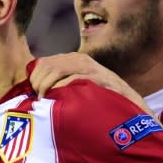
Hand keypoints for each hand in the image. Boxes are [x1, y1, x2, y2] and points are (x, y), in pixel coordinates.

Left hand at [30, 53, 149, 111]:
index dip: (34, 77)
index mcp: (72, 59)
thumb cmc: (98, 99)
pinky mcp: (98, 78)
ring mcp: (90, 68)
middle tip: (39, 99)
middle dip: (38, 83)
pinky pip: (73, 79)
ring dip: (46, 86)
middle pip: (47, 66)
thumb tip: (36, 90)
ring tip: (45, 100)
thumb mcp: (76, 86)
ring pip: (57, 70)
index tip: (34, 92)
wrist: (128, 103)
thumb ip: (59, 83)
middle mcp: (80, 60)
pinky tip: (58, 98)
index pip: (43, 62)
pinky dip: (61, 88)